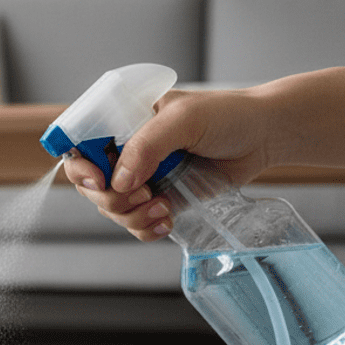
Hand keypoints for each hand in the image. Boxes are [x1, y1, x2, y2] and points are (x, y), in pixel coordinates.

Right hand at [62, 86, 275, 241]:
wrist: (264, 137)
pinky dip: (145, 229)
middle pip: (89, 186)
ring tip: (163, 207)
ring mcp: (141, 179)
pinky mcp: (158, 201)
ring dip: (132, 216)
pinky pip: (135, 225)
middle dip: (111, 198)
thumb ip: (147, 145)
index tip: (99, 180)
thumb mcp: (184, 119)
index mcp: (123, 123)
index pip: (80, 146)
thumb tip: (118, 182)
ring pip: (111, 209)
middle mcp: (126, 152)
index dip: (80, 167)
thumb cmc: (228, 115)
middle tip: (143, 193)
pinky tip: (166, 221)